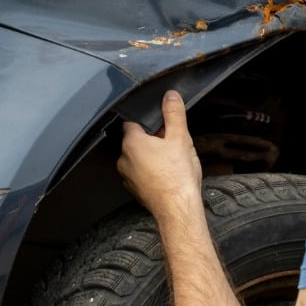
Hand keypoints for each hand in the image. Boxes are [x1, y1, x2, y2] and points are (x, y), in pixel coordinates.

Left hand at [118, 91, 202, 219]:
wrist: (178, 209)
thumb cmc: (178, 176)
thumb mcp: (180, 138)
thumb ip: (174, 113)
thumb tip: (170, 96)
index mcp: (132, 142)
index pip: (133, 122)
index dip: (150, 121)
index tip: (163, 126)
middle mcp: (124, 159)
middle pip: (137, 140)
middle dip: (153, 139)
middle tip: (172, 144)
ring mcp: (128, 176)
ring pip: (139, 158)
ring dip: (152, 156)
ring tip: (172, 161)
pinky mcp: (135, 190)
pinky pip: (141, 174)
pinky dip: (152, 172)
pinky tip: (168, 175)